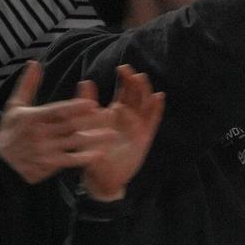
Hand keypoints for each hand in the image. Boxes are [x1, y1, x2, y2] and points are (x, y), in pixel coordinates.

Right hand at [0, 61, 118, 185]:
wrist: (0, 164)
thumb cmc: (9, 132)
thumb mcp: (14, 106)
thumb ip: (27, 85)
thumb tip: (35, 62)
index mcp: (32, 117)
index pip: (57, 111)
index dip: (75, 108)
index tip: (92, 104)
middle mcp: (40, 133)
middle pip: (69, 126)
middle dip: (91, 122)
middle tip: (111, 116)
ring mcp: (46, 150)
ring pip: (74, 142)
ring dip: (94, 139)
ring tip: (112, 134)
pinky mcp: (50, 164)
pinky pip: (71, 160)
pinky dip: (85, 157)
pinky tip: (100, 153)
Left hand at [79, 65, 163, 202]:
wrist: (102, 177)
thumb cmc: (92, 151)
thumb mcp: (86, 125)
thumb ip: (87, 104)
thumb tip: (86, 81)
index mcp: (116, 114)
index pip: (124, 92)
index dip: (125, 79)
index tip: (122, 67)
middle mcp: (129, 119)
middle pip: (136, 96)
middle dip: (135, 82)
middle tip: (132, 71)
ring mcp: (138, 128)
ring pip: (145, 106)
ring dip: (145, 92)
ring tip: (142, 79)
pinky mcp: (144, 139)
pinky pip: (152, 122)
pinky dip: (156, 109)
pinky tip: (158, 97)